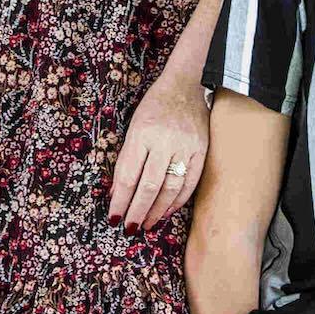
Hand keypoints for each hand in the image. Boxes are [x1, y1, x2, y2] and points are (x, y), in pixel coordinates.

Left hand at [108, 71, 207, 229]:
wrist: (186, 85)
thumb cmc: (154, 106)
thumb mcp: (133, 127)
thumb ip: (126, 159)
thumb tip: (118, 193)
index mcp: (141, 133)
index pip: (127, 175)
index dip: (120, 200)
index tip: (113, 217)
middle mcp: (164, 141)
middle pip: (149, 186)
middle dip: (137, 211)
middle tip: (130, 228)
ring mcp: (185, 146)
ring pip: (171, 188)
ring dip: (157, 210)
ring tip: (147, 224)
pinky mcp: (201, 150)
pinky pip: (190, 182)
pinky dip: (178, 200)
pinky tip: (167, 211)